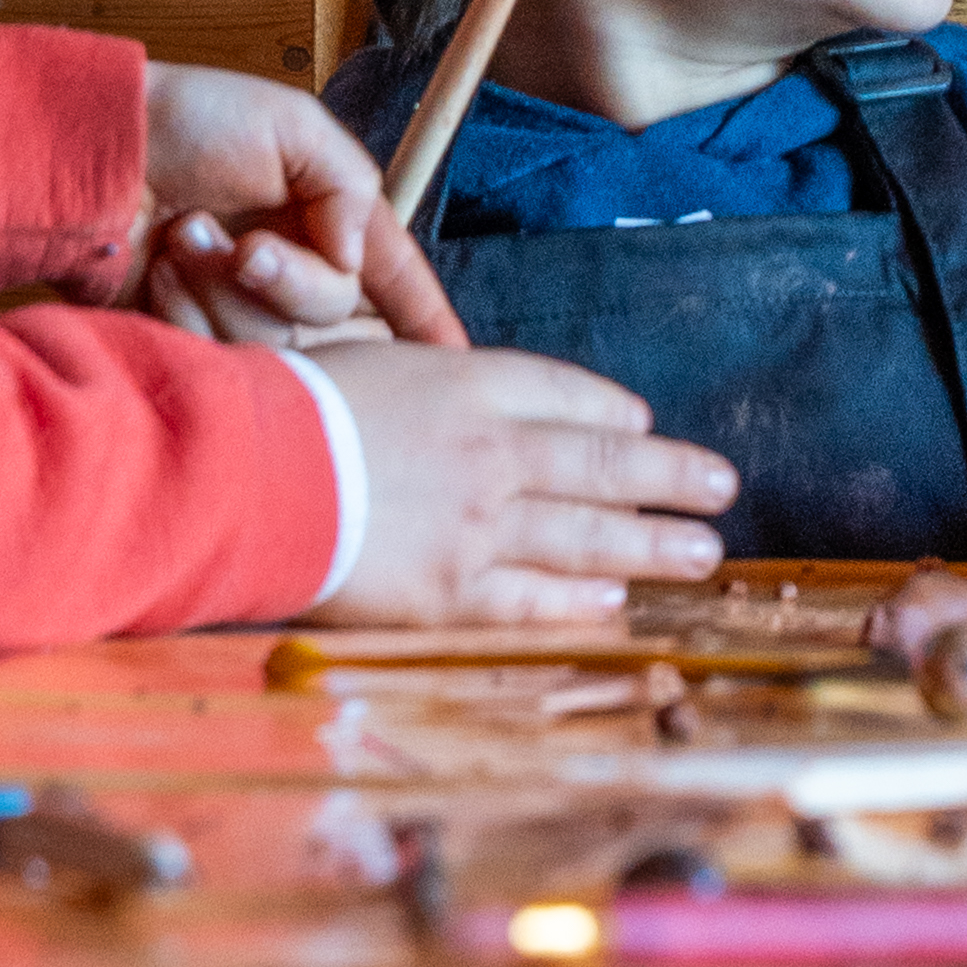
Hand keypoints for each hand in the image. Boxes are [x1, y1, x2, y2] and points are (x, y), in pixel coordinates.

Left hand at [132, 63, 464, 346]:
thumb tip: (355, 262)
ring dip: (223, 286)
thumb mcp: (293, 125)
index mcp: (328, 219)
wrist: (86, 152)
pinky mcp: (188, 336)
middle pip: (337, 320)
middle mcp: (291, 269)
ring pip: (275, 342)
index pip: (393, 278)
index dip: (427, 318)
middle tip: (245, 245)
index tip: (456, 359)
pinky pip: (216, 355)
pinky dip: (185, 308)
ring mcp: (237, 307)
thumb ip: (350, 188)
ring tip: (186, 237)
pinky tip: (162, 268)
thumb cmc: (186, 119)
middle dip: (290, 282)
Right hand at [304, 340, 733, 626]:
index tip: (642, 426)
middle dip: (671, 477)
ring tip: (704, 551)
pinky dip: (582, 599)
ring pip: (591, 534)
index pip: (566, 393)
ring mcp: (482, 523)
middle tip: (721, 486)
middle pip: (603, 464)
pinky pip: (536, 598)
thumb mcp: (365, 365)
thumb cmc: (285, 410)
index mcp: (468, 383)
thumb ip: (424, 388)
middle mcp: (494, 451)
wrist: (245, 471)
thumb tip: (452, 402)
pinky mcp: (454, 589)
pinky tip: (618, 600)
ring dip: (655, 543)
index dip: (611, 413)